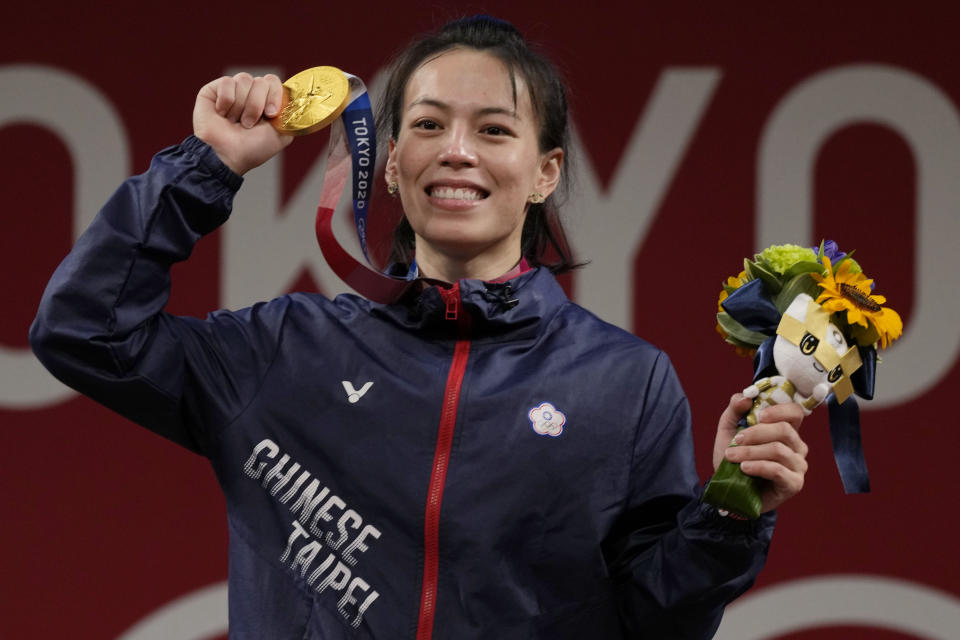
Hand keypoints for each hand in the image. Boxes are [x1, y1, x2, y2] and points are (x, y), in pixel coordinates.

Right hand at [193, 73, 292, 174]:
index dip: (274, 95)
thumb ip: (290, 114)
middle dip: (257, 105)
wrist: (227, 155)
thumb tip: (294, 97)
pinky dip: (226, 102)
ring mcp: (232, 90)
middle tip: (249, 124)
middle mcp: (250, 93)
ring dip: (241, 106)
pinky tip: (222, 114)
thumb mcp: (281, 134)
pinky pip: (227, 82)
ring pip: (244, 79)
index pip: (274, 82)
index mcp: (266, 101)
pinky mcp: (214, 90)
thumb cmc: (252, 148)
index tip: (271, 114)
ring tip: (234, 122)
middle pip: (261, 81)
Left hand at [713, 394, 808, 512]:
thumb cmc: (734, 458)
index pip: (795, 413)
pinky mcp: (794, 484)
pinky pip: (778, 470)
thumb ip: (735, 410)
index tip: (759, 415)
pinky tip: (744, 468)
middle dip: (756, 433)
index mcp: (786, 430)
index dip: (779, 410)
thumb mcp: (728, 430)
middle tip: (736, 440)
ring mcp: (798, 466)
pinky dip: (758, 466)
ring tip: (732, 456)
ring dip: (750, 452)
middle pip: (784, 430)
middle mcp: (797, 447)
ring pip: (778, 450)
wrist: (730, 490)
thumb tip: (745, 397)